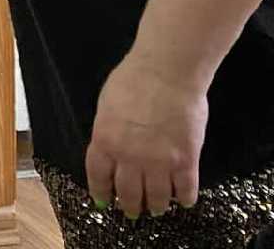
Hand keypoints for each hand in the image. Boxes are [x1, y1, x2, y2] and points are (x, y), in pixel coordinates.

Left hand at [86, 53, 208, 216]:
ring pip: (157, 198)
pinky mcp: (186, 161)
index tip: (103, 202)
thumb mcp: (106, 106)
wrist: (166, 72)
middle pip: (128, 194)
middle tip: (133, 211)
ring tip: (158, 208)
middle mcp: (130, 158)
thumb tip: (110, 148)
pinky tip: (183, 200)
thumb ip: (108, 131)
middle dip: (130, 206)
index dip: (101, 193)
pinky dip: (184, 199)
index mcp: (105, 141)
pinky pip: (185, 190)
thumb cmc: (133, 80)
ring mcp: (159, 162)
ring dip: (157, 206)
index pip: (98, 177)